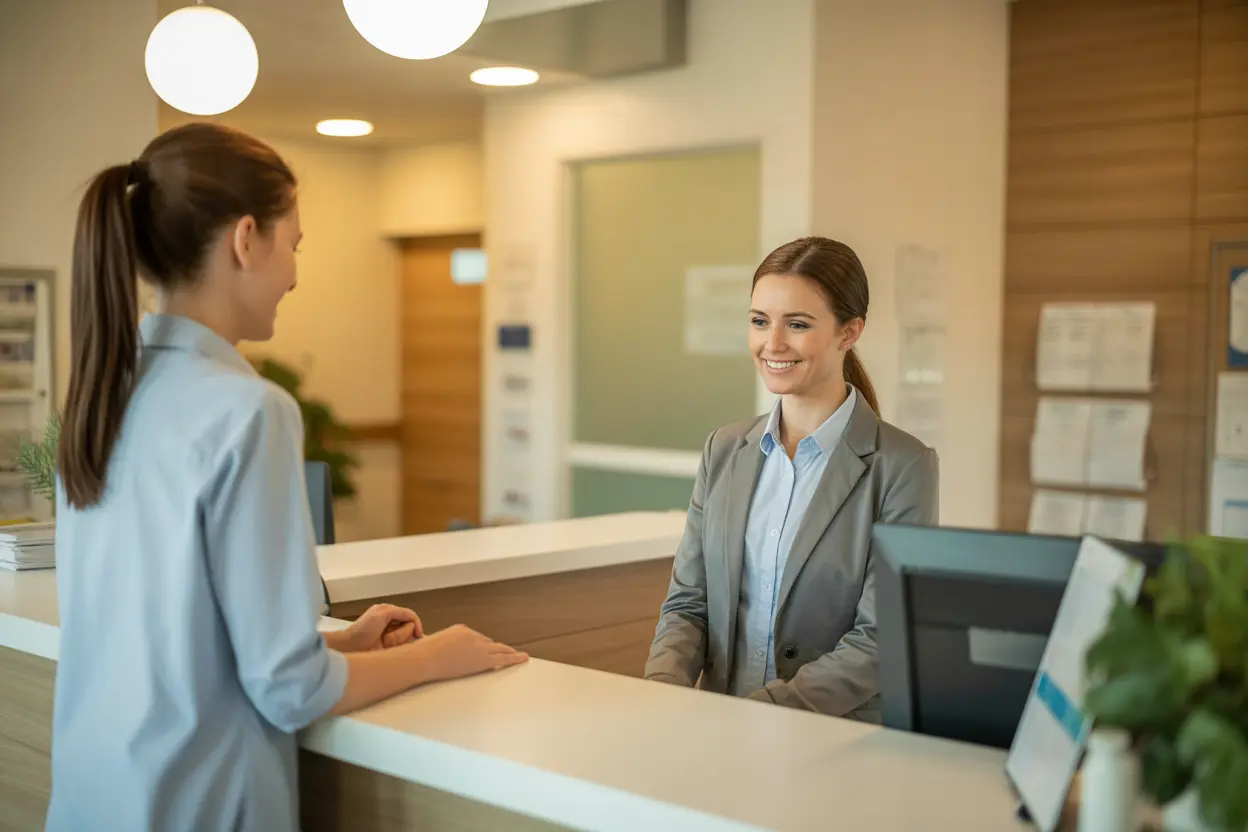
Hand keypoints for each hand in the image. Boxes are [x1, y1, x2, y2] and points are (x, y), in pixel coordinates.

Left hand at [339, 604, 422, 652]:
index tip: (418, 634)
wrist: (350, 648)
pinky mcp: (388, 648)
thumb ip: (399, 612)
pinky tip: (388, 649)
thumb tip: (413, 619)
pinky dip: (397, 648)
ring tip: (385, 643)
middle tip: (387, 638)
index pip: (411, 616)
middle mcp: (391, 623)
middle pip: (410, 628)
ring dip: (397, 641)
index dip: (416, 625)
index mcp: (389, 612)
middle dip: (401, 635)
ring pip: (406, 639)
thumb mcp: (381, 614)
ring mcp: (390, 636)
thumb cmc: (361, 631)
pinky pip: (401, 647)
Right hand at [411, 624, 528, 682]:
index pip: (476, 638)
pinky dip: (514, 658)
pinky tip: (522, 658)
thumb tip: (439, 652)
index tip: (482, 651)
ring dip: (508, 652)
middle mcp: (472, 635)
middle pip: (489, 643)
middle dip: (495, 648)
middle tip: (507, 651)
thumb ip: (442, 646)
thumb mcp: (432, 644)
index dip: (479, 647)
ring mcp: (479, 646)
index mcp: (460, 630)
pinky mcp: (483, 659)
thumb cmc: (423, 654)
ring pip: (499, 648)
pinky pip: (503, 658)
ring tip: (520, 655)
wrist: (424, 659)